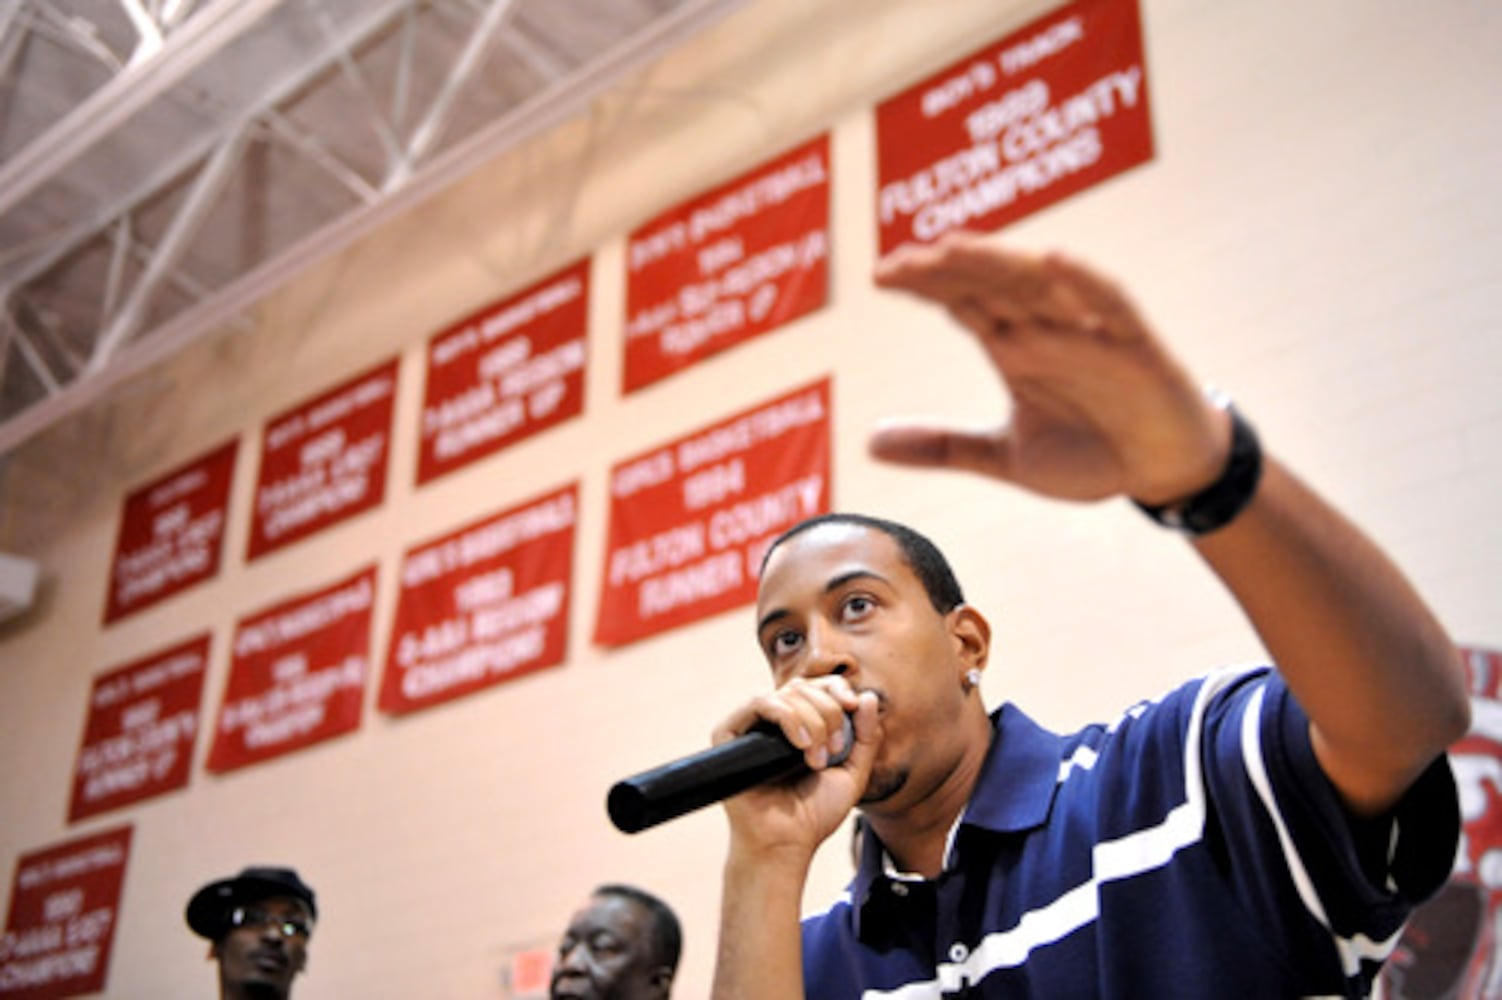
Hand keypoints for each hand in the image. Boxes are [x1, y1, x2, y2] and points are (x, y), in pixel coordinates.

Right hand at [712, 678, 881, 861]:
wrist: (786, 844)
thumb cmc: (814, 814)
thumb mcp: (853, 773)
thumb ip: (865, 736)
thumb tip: (866, 695)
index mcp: (798, 724)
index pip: (816, 685)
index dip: (837, 688)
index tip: (853, 707)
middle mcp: (772, 721)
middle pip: (804, 686)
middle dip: (829, 713)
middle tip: (834, 750)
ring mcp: (749, 726)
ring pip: (785, 693)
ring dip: (812, 720)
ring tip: (817, 758)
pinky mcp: (728, 733)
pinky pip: (759, 703)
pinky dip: (788, 718)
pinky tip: (801, 746)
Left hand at [871, 231, 1230, 505]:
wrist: (1162, 471)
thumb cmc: (1090, 452)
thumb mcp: (1005, 457)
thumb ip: (943, 446)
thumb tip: (867, 443)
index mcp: (1013, 345)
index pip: (961, 300)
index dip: (923, 284)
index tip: (878, 275)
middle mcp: (1046, 328)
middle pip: (990, 284)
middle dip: (946, 270)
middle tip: (898, 263)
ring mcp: (1091, 331)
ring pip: (1040, 284)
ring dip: (999, 263)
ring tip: (953, 247)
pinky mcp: (1135, 344)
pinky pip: (1110, 303)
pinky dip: (1084, 281)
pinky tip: (1052, 260)